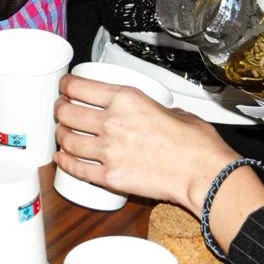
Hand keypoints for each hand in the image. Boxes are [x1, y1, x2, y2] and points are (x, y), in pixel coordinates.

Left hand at [54, 75, 238, 210]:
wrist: (204, 175)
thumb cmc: (196, 145)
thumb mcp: (173, 110)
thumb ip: (151, 106)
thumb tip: (148, 109)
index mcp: (127, 99)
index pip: (79, 87)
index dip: (65, 86)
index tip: (64, 88)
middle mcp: (112, 122)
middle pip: (66, 112)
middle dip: (59, 110)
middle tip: (61, 111)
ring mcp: (108, 151)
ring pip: (67, 140)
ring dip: (60, 136)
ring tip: (62, 134)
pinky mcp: (109, 177)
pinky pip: (76, 168)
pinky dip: (64, 162)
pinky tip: (62, 158)